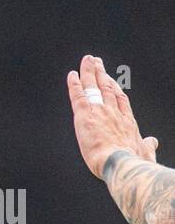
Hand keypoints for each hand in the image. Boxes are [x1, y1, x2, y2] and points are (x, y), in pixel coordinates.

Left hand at [67, 54, 158, 178]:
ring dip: (89, 72)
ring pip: (94, 87)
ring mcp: (100, 111)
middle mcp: (114, 112)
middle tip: (96, 62)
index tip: (111, 79)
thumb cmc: (133, 162)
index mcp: (127, 121)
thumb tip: (152, 142)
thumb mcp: (144, 152)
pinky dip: (74, 84)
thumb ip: (147, 146)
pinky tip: (72, 75)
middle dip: (101, 74)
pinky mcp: (85, 115)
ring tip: (87, 60)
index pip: (120, 100)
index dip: (114, 88)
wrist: (122, 163)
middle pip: (107, 88)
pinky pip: (78, 95)